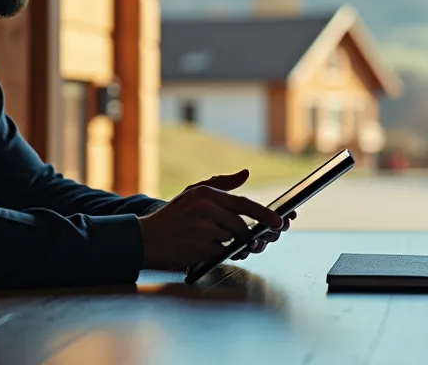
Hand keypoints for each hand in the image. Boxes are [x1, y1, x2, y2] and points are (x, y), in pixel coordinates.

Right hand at [137, 169, 285, 269]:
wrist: (147, 238)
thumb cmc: (173, 216)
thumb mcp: (194, 193)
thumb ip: (222, 183)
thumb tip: (245, 173)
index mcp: (207, 194)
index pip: (244, 203)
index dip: (264, 214)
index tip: (279, 221)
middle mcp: (206, 209)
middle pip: (242, 225)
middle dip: (250, 235)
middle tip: (256, 241)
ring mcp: (203, 229)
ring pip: (233, 240)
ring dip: (234, 245)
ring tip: (223, 244)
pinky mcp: (201, 247)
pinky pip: (222, 252)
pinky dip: (220, 253)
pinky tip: (209, 250)